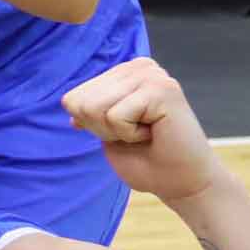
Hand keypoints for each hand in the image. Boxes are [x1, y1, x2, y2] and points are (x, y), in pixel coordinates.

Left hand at [63, 56, 222, 205]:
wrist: (180, 182)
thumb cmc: (146, 160)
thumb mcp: (106, 132)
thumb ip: (89, 111)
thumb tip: (69, 101)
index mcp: (124, 73)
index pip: (72, 99)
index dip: (92, 126)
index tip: (123, 132)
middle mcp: (139, 67)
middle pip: (80, 103)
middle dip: (102, 129)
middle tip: (136, 136)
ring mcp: (152, 75)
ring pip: (94, 108)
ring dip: (116, 132)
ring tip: (145, 133)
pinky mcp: (162, 89)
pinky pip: (115, 116)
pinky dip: (129, 134)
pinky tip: (154, 133)